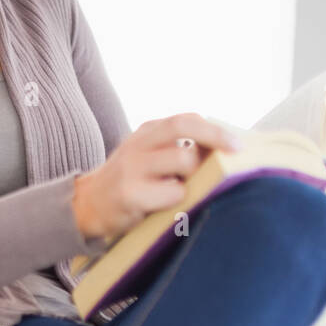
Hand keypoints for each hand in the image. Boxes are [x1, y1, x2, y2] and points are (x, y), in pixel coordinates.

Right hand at [72, 113, 241, 240]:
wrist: (87, 206)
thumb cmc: (128, 183)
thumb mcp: (147, 157)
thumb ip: (175, 149)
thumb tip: (223, 153)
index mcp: (146, 133)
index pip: (186, 119)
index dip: (214, 129)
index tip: (237, 145)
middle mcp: (138, 144)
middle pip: (183, 127)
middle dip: (215, 138)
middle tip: (235, 154)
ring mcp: (133, 167)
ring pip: (183, 160)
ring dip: (193, 177)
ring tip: (181, 190)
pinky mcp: (130, 193)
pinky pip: (172, 194)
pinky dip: (178, 201)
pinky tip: (164, 207)